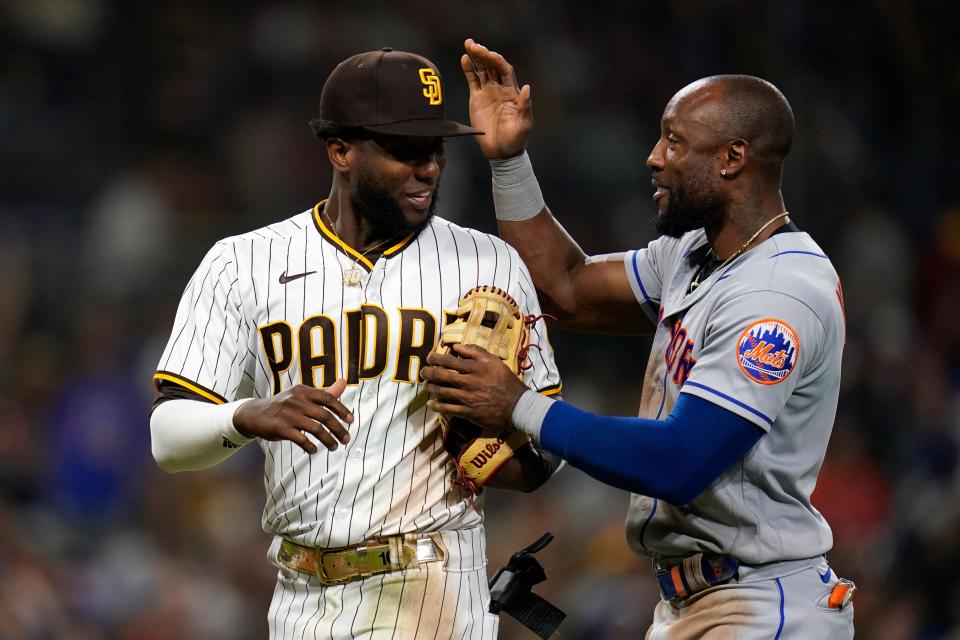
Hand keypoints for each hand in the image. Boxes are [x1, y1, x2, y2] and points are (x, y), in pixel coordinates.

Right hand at [233, 380, 353, 453]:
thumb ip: (324, 393)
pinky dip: (310, 446)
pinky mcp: (280, 428)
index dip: (342, 410)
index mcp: (303, 391)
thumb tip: (344, 382)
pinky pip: (301, 439)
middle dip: (339, 429)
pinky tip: (314, 450)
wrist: (254, 414)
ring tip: (334, 447)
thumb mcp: (302, 396)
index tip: (351, 420)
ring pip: (316, 429)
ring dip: (328, 440)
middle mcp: (296, 401)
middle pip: (325, 416)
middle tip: (346, 439)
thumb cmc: (284, 405)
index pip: (328, 398)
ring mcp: (288, 415)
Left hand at [422, 344, 527, 433]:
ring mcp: (467, 398)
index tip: (429, 358)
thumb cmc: (506, 381)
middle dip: (428, 373)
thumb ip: (475, 352)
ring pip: (442, 392)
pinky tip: (431, 404)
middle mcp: (468, 382)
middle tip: (423, 372)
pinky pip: (448, 409)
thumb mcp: (494, 361)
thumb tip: (456, 346)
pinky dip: (437, 406)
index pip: (449, 361)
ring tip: (426, 385)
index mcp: (474, 368)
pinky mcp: (468, 412)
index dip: (435, 359)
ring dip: (431, 388)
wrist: (516, 406)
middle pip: (441, 376)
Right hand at [461, 38, 532, 158]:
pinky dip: (468, 69)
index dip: (497, 61)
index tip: (490, 55)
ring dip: (476, 57)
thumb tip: (527, 87)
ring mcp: (488, 92)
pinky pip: (472, 80)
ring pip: (481, 70)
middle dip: (484, 54)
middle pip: (492, 66)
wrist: (501, 152)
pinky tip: (464, 58)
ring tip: (468, 44)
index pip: (505, 70)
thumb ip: (525, 106)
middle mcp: (500, 88)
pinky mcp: (477, 99)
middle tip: (474, 45)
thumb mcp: (524, 124)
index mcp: (512, 92)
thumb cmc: (516, 139)